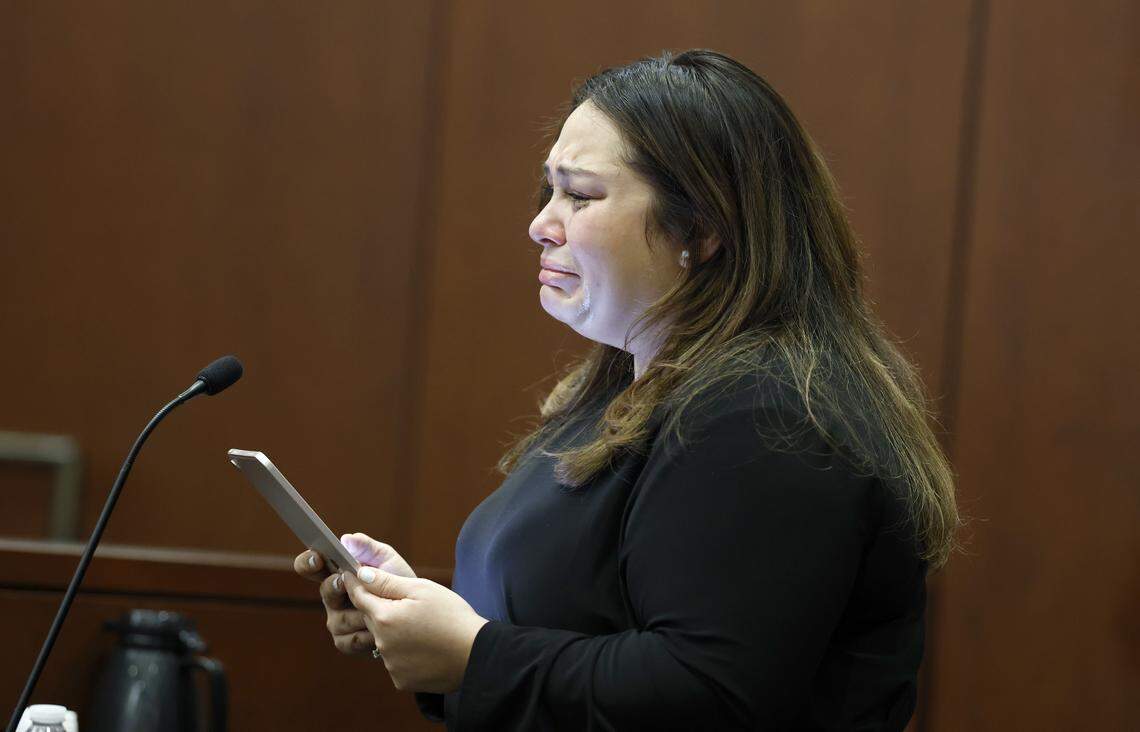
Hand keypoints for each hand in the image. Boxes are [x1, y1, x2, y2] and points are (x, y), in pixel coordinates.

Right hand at [292, 533, 417, 654]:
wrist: (417, 613)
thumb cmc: (399, 582)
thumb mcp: (388, 560)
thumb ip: (368, 548)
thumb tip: (346, 539)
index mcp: (338, 573)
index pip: (311, 566)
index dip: (308, 561)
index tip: (317, 558)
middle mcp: (333, 597)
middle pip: (324, 592)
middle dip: (334, 587)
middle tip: (342, 581)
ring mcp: (337, 620)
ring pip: (338, 619)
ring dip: (360, 614)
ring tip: (379, 610)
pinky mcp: (345, 642)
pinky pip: (348, 641)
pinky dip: (365, 635)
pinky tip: (378, 632)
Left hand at [343, 566, 489, 693]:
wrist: (476, 655)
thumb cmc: (452, 616)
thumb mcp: (422, 589)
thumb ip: (387, 582)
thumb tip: (359, 574)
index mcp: (384, 617)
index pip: (359, 596)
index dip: (356, 584)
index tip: (352, 575)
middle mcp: (381, 643)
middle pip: (371, 619)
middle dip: (381, 609)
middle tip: (407, 603)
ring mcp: (390, 664)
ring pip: (383, 641)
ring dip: (394, 632)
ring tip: (422, 628)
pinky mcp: (401, 680)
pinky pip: (395, 661)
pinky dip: (405, 653)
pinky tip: (425, 648)